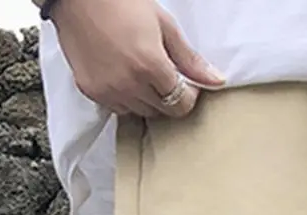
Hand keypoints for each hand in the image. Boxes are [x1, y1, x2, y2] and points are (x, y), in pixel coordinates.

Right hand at [51, 0, 224, 117]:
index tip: (185, 82)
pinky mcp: (90, 91)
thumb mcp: (163, 25)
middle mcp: (128, 84)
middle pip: (161, 111)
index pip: (181, 104)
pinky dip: (124, 98)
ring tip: (141, 72)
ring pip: (139, 112)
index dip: (188, 95)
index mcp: (150, 66)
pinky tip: (123, 75)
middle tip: (163, 74)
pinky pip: (117, 108)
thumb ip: (189, 59)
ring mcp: (107, 90)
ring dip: (146, 99)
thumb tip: (216, 81)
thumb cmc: (122, 2)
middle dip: (168, 97)